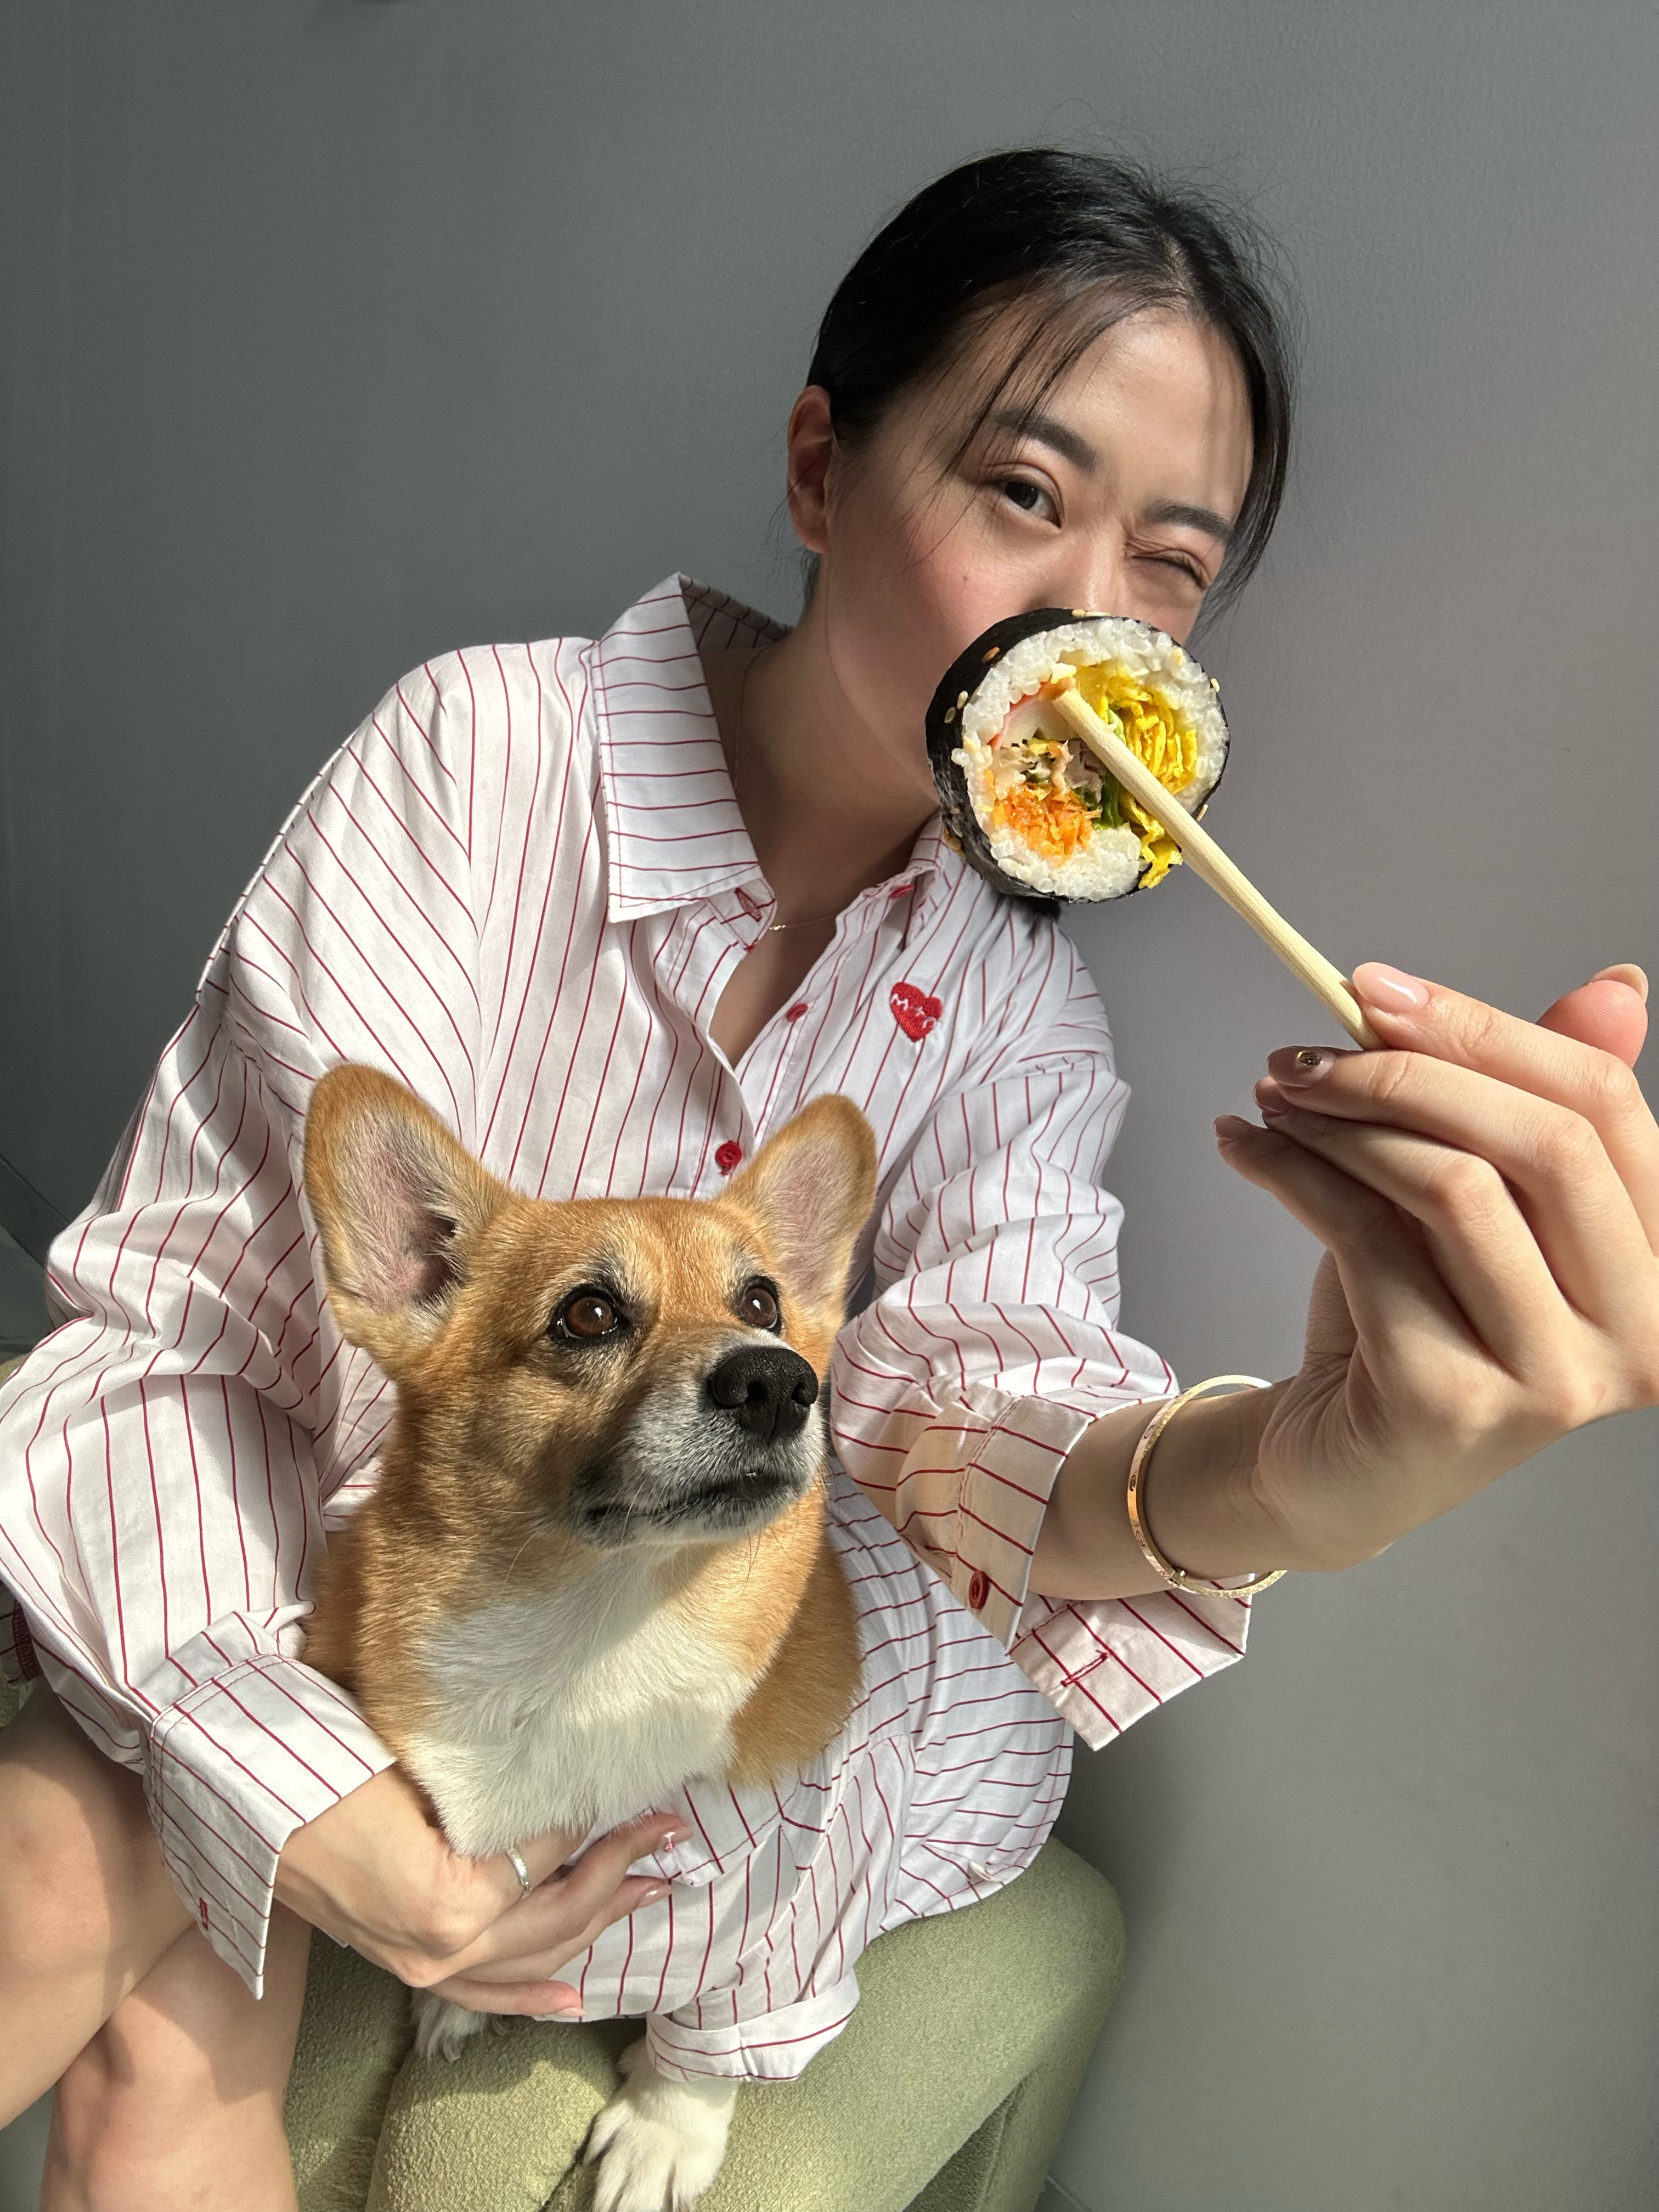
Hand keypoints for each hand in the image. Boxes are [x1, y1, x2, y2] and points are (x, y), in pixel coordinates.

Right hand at [274, 1764, 685, 2013]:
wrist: (244, 1800)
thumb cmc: (326, 1764)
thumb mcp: (420, 1767)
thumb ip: (494, 1787)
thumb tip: (563, 1770)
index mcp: (452, 1901)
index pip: (551, 1853)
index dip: (595, 1816)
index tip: (633, 1786)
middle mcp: (443, 1949)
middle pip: (557, 1912)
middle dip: (621, 1868)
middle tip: (669, 1829)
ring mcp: (422, 1967)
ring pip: (534, 1955)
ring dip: (597, 1921)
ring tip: (650, 1886)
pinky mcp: (405, 1966)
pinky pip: (484, 1994)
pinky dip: (533, 1993)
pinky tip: (574, 1995)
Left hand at [1215, 960, 1657, 1570]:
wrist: (1339, 1464)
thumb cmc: (1418, 1319)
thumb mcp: (1484, 1201)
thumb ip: (1539, 1104)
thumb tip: (1620, 984)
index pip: (1606, 1109)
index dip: (1489, 1029)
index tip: (1375, 988)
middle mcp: (1641, 1336)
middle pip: (1546, 1142)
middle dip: (1410, 1071)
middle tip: (1306, 1052)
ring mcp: (1554, 1379)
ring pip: (1455, 1186)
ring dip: (1343, 1122)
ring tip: (1273, 1098)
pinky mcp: (1452, 1401)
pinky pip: (1370, 1240)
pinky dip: (1291, 1173)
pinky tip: (1244, 1147)